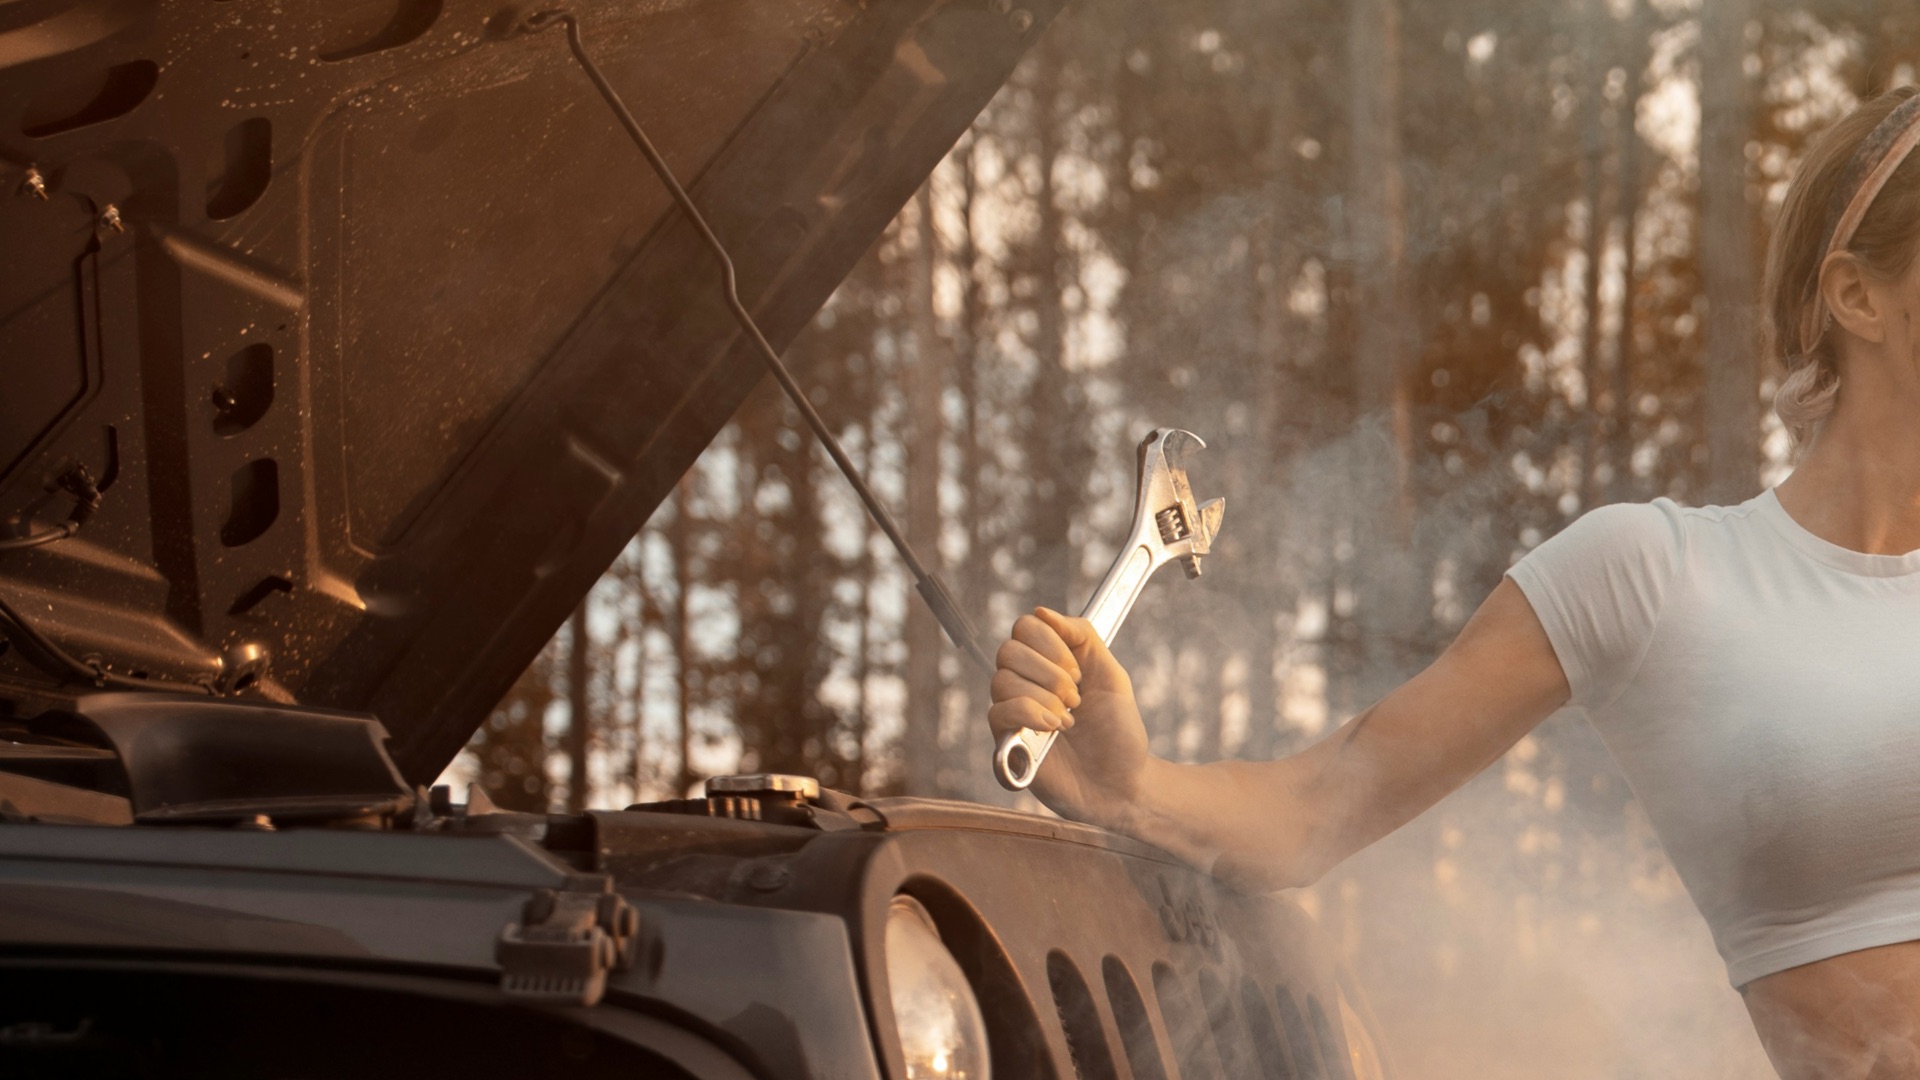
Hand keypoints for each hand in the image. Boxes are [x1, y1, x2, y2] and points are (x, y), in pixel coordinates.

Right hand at [988, 607, 1151, 826]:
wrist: (1122, 784)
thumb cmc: (1118, 733)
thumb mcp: (1112, 675)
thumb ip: (1082, 637)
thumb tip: (1043, 612)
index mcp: (1049, 663)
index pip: (1025, 628)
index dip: (1050, 642)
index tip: (1078, 670)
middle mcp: (1026, 684)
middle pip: (1008, 650)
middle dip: (1049, 672)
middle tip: (1076, 697)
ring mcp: (1014, 713)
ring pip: (1002, 681)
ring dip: (1044, 697)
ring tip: (1069, 720)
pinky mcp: (1005, 742)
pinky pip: (998, 712)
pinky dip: (1030, 715)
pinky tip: (1055, 730)